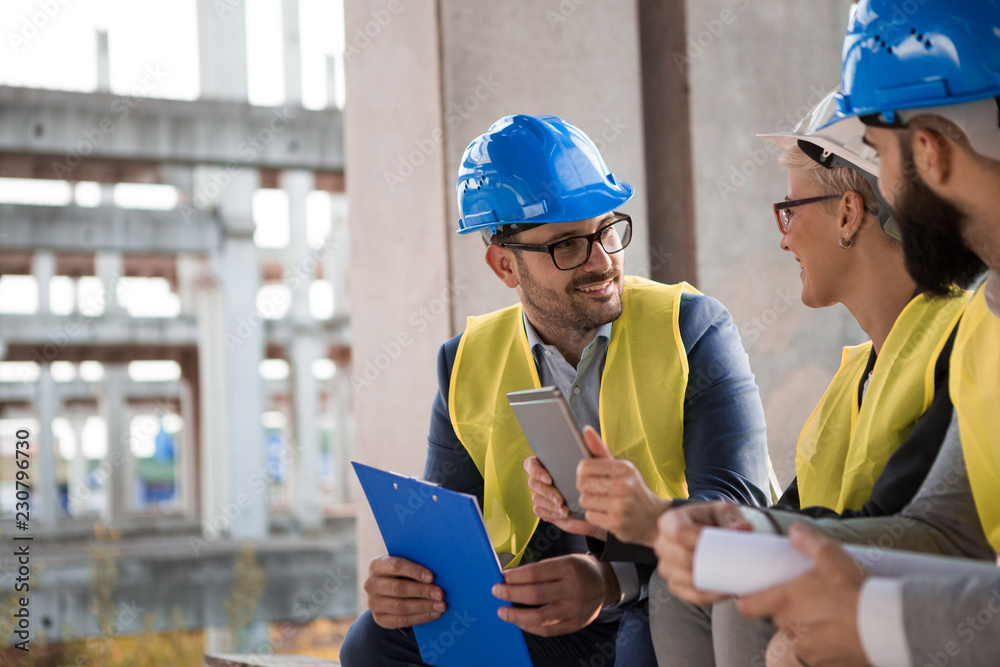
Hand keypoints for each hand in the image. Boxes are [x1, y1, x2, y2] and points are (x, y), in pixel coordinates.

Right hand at [364, 555, 445, 628]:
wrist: (389, 592)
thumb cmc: (403, 573)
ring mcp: (373, 603)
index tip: (432, 577)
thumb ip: (416, 564)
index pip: (396, 566)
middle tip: (441, 594)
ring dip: (424, 606)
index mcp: (377, 565)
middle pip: (399, 588)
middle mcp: (371, 584)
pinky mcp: (379, 619)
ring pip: (401, 606)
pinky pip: (402, 620)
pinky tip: (434, 614)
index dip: (414, 571)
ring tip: (441, 605)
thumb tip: (439, 568)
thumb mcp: (405, 565)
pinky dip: (421, 617)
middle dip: (422, 591)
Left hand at [492, 553, 617, 636]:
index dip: (514, 577)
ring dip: (517, 615)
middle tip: (496, 591)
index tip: (501, 577)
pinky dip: (530, 627)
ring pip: (541, 617)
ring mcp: (576, 609)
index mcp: (569, 568)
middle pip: (535, 595)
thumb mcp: (563, 560)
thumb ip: (540, 569)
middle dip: (511, 593)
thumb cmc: (579, 569)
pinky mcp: (576, 624)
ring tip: (502, 612)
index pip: (535, 573)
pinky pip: (549, 630)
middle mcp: (574, 589)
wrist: (605, 583)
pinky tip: (519, 621)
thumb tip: (510, 578)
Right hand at [524, 454, 605, 539]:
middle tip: (560, 499)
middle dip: (546, 492)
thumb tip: (587, 430)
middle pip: (532, 483)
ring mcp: (543, 494)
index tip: (549, 478)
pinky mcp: (546, 510)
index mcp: (550, 463)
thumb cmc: (601, 479)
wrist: (605, 503)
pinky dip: (550, 514)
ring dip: (550, 505)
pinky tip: (562, 515)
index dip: (536, 471)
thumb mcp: (602, 463)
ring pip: (536, 498)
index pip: (531, 463)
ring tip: (565, 510)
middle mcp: (543, 478)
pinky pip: (540, 512)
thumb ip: (596, 446)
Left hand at [577, 426, 670, 546]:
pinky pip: (590, 516)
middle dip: (586, 488)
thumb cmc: (632, 488)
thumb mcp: (621, 467)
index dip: (582, 472)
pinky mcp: (616, 523)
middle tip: (598, 491)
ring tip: (604, 502)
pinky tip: (607, 514)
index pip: (585, 466)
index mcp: (624, 468)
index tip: (590, 476)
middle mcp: (623, 485)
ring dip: (590, 503)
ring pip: (584, 500)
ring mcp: (620, 505)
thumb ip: (600, 449)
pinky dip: (594, 516)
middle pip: (582, 484)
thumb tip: (586, 430)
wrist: (653, 517)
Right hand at [653, 500, 749, 605]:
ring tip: (733, 576)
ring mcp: (667, 567)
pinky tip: (726, 589)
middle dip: (710, 562)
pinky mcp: (676, 585)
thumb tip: (743, 528)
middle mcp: (663, 545)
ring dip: (712, 581)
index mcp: (670, 522)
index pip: (679, 533)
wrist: (702, 533)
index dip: (700, 540)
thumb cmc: (711, 520)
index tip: (721, 543)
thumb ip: (732, 517)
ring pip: (687, 580)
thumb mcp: (722, 511)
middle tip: (733, 562)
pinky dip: (712, 595)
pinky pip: (693, 596)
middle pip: (684, 559)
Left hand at [736, 523, 868, 665]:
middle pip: (778, 618)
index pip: (746, 606)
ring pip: (798, 636)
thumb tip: (795, 530)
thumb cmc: (855, 590)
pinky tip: (840, 632)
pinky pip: (817, 653)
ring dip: (807, 627)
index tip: (754, 593)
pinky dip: (824, 644)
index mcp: (784, 602)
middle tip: (807, 597)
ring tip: (828, 614)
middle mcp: (790, 628)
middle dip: (789, 608)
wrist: (887, 625)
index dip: (747, 600)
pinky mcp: (825, 663)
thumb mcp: (831, 555)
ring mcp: (808, 649)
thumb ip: (808, 541)